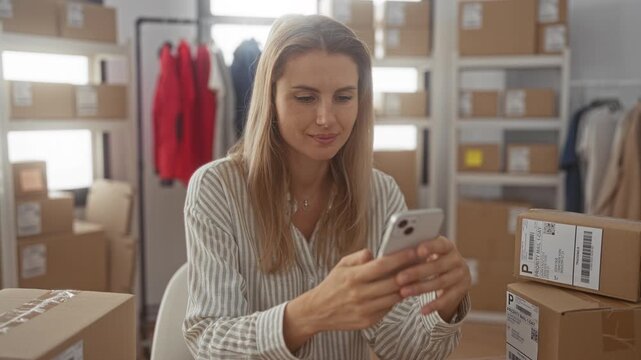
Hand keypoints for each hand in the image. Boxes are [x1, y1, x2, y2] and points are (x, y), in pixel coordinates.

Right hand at [291, 247, 418, 333]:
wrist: (317, 311)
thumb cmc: (333, 284)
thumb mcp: (341, 265)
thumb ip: (359, 256)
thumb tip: (375, 252)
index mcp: (353, 277)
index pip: (382, 265)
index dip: (401, 258)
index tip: (415, 250)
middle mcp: (359, 294)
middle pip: (393, 282)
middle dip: (410, 271)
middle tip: (423, 262)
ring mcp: (364, 309)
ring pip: (395, 297)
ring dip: (407, 287)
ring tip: (415, 276)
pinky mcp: (368, 321)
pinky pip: (388, 308)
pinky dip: (396, 299)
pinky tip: (400, 290)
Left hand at [394, 236, 470, 320]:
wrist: (453, 275)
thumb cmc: (431, 260)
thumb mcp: (426, 253)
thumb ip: (414, 252)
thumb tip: (390, 254)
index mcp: (447, 246)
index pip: (440, 244)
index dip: (430, 247)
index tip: (418, 250)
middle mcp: (457, 260)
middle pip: (437, 266)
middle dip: (417, 272)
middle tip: (399, 278)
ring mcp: (461, 276)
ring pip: (440, 282)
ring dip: (421, 288)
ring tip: (404, 292)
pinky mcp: (461, 291)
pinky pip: (447, 299)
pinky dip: (434, 305)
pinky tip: (422, 310)